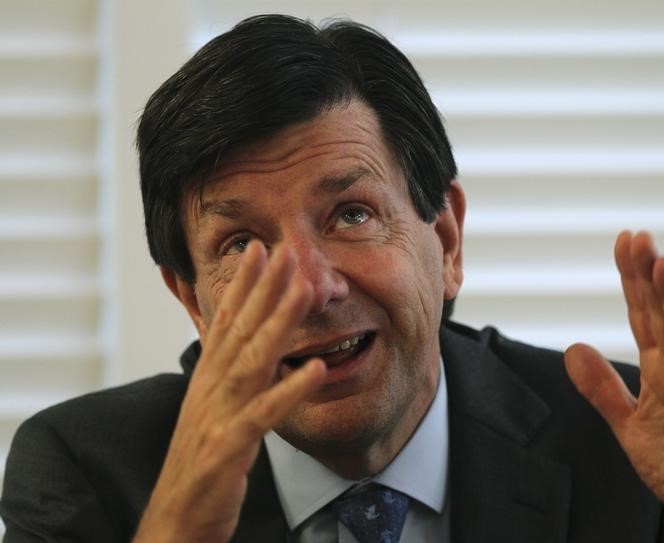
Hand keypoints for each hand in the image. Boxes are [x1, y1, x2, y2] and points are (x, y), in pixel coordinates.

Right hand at [133, 243, 325, 542]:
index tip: (258, 248)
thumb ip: (226, 375)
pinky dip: (288, 391)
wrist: (175, 518)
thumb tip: (237, 344)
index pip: (225, 321)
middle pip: (240, 329)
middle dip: (262, 287)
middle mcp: (211, 388)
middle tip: (284, 248)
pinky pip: (263, 414)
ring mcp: (218, 414)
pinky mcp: (228, 446)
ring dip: (278, 323)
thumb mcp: (211, 409)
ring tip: (303, 289)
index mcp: (209, 378)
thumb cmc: (200, 462)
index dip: (241, 284)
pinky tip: (314, 369)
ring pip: (252, 360)